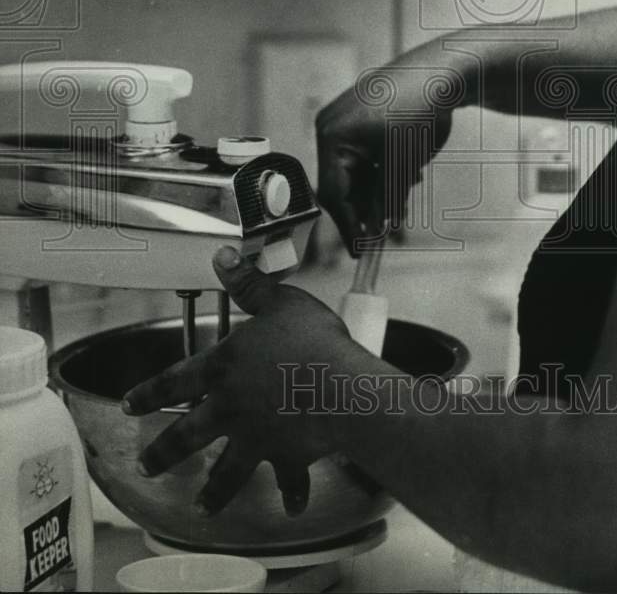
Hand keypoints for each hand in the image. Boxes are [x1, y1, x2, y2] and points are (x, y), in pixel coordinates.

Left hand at [122, 247, 351, 516]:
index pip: (174, 380)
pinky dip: (292, 492)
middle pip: (186, 436)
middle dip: (163, 453)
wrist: (340, 386)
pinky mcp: (287, 454)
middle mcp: (230, 408)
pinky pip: (289, 478)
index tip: (130, 405)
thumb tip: (222, 259)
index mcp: (223, 368)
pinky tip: (293, 505)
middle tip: (146, 465)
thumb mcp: (277, 302)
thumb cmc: (310, 341)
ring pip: (226, 471)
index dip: (148, 392)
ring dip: (213, 490)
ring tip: (203, 505)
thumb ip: (248, 284)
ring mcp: (256, 437)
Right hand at [315, 62, 456, 254]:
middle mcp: (330, 126)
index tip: (361, 248)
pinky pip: (360, 153)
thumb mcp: (404, 165)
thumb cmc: (421, 109)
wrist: (442, 72)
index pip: (333, 192)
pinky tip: (403, 175)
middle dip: (365, 207)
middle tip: (382, 234)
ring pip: (353, 170)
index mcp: (333, 135)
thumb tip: (380, 229)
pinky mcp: (358, 115)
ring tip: (401, 199)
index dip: (349, 224)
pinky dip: (378, 170)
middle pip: (340, 182)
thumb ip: (388, 200)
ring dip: (375, 189)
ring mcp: (343, 118)